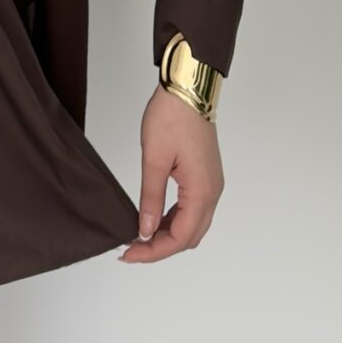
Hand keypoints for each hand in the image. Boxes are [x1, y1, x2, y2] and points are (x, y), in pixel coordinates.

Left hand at [119, 84, 224, 262]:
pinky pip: (191, 209)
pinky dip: (172, 220)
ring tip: (137, 236)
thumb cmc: (173, 118)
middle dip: (160, 248)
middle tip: (130, 249)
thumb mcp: (154, 161)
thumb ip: (150, 199)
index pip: (180, 237)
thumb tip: (144, 230)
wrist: (188, 89)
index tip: (129, 253)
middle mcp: (212, 192)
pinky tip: (152, 219)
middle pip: (189, 237)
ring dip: (167, 235)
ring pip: (192, 225)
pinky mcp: (204, 176)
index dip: (154, 251)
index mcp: (202, 191)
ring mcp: (210, 184)